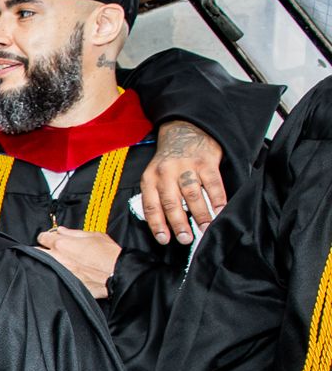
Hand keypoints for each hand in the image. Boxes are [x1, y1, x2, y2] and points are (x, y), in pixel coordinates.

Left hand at [35, 227, 120, 298]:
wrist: (117, 273)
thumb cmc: (108, 255)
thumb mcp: (94, 235)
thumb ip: (73, 233)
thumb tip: (62, 230)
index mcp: (63, 244)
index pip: (42, 237)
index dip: (46, 237)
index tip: (49, 239)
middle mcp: (57, 258)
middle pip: (37, 252)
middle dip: (41, 250)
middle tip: (49, 251)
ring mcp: (59, 272)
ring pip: (42, 265)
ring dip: (46, 262)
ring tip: (56, 262)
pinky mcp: (64, 283)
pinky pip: (52, 277)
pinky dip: (54, 274)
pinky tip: (61, 273)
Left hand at [139, 121, 226, 244]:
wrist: (185, 131)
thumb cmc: (170, 161)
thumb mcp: (155, 175)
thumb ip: (158, 196)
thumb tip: (165, 225)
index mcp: (150, 178)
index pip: (151, 206)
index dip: (157, 225)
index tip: (164, 240)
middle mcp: (165, 173)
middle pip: (171, 203)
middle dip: (179, 224)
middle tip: (186, 239)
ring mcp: (186, 166)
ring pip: (192, 195)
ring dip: (200, 215)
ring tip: (205, 229)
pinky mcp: (206, 162)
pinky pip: (212, 184)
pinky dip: (217, 199)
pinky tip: (220, 211)